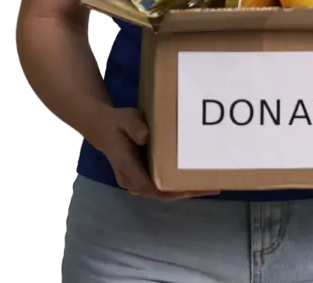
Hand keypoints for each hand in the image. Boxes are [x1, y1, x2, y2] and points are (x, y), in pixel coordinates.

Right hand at [88, 106, 219, 200]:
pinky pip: (159, 187)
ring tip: (207, 186)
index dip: (173, 189)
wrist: (102, 128)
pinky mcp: (140, 178)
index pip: (151, 186)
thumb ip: (135, 127)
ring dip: (182, 191)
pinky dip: (176, 186)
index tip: (193, 187)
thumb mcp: (126, 118)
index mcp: (127, 167)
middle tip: (211, 187)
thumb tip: (147, 138)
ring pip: (161, 192)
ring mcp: (134, 182)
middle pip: (161, 193)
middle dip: (186, 193)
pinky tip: (191, 181)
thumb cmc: (117, 122)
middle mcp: (131, 180)